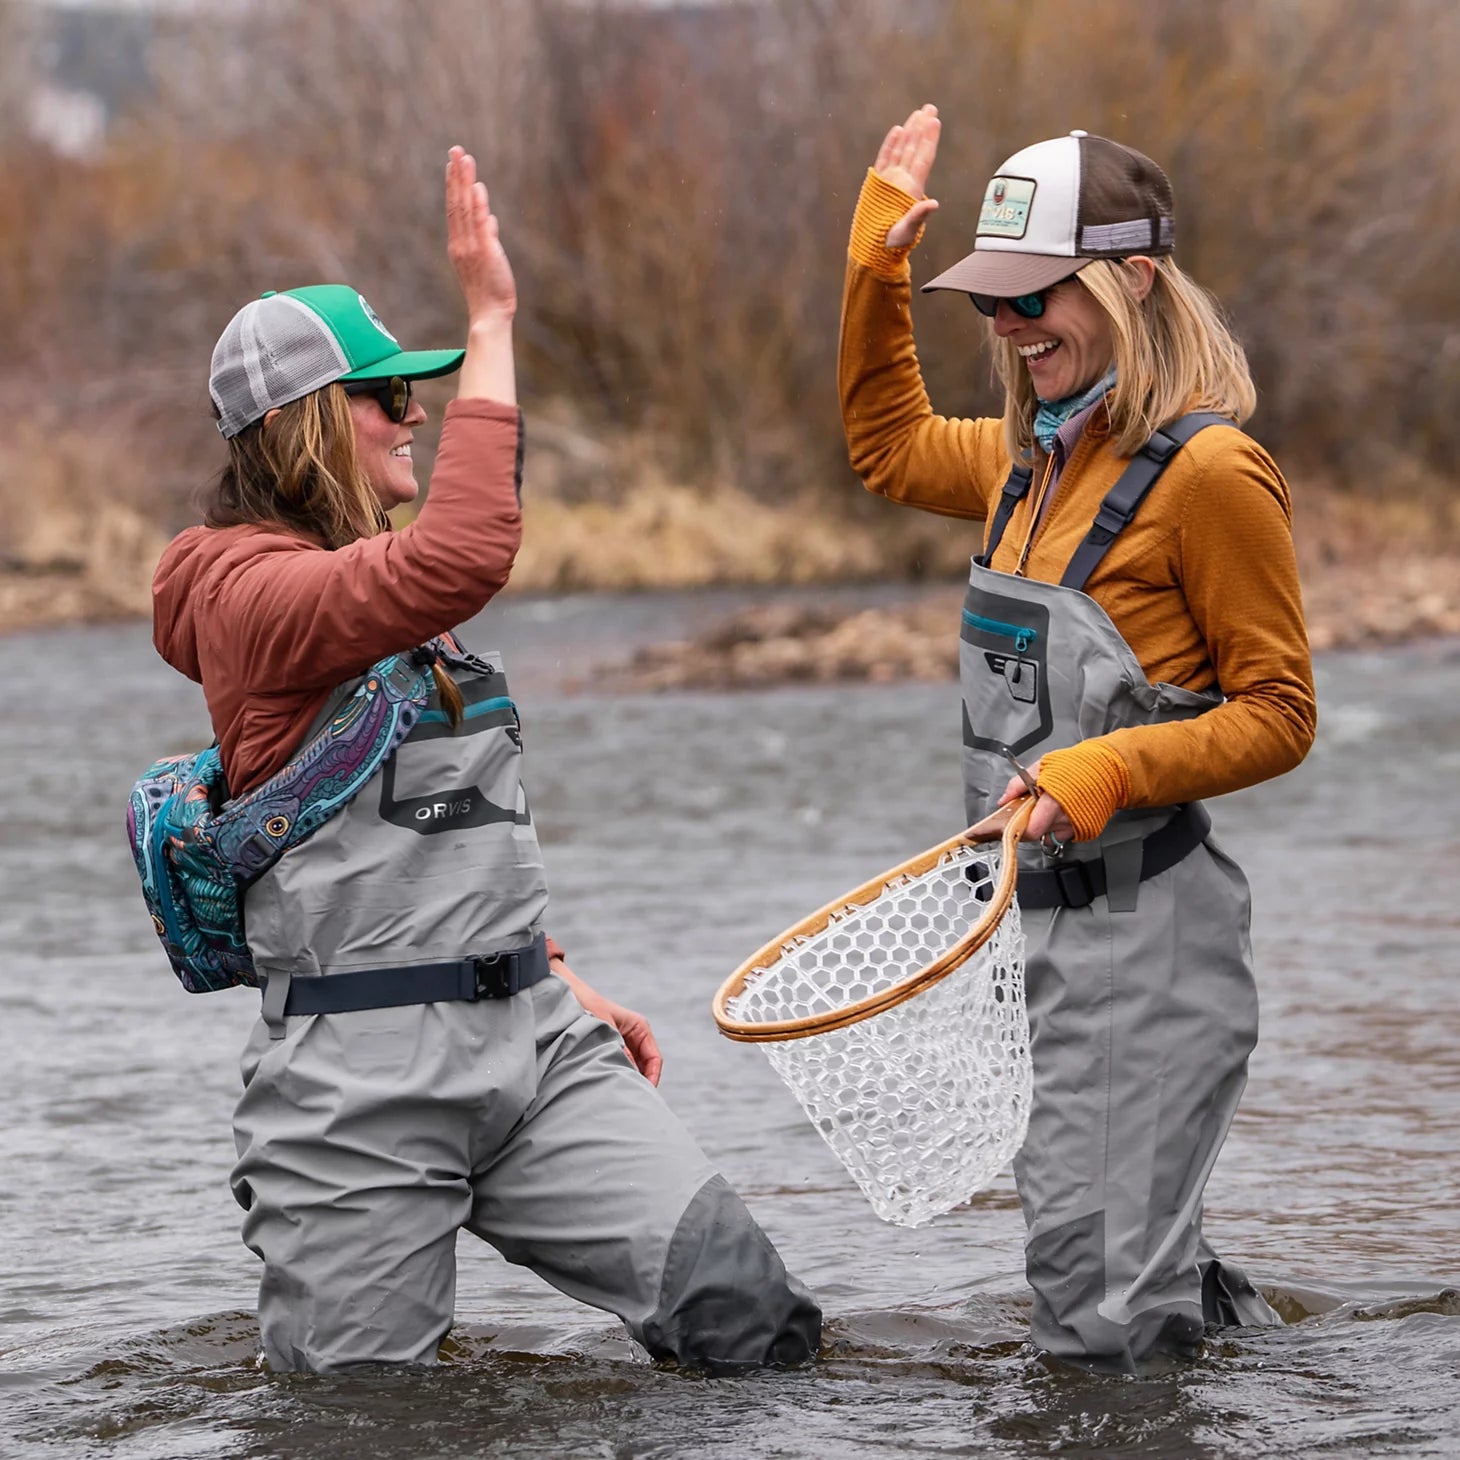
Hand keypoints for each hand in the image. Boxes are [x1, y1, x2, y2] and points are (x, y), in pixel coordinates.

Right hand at [445, 145, 515, 324]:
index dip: (453, 185)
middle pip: (457, 204)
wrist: (490, 314)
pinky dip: (479, 208)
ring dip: (465, 184)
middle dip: (456, 176)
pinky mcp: (486, 255)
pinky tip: (478, 189)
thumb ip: (487, 237)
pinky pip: (481, 227)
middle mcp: (462, 243)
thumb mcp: (486, 259)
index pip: (455, 208)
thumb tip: (490, 219)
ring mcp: (472, 248)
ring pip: (466, 210)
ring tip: (465, 160)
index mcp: (459, 244)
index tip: (453, 162)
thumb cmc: (489, 290)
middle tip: (456, 150)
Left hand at [551, 959, 663, 1085]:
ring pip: (633, 1067)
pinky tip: (609, 1084)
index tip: (644, 1092)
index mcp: (639, 1027)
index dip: (652, 1077)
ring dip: (629, 1078)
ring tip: (620, 1093)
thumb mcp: (605, 1029)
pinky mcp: (610, 1048)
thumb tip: (629, 1075)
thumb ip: (619, 1051)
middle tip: (632, 1098)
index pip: (655, 1058)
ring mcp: (623, 1042)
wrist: (567, 994)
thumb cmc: (586, 1005)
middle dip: (642, 1082)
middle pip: (646, 1066)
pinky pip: (620, 1065)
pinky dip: (618, 1074)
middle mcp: (634, 1035)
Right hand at [874, 103, 940, 248]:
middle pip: (915, 148)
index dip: (930, 140)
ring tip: (917, 113)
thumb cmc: (894, 242)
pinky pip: (885, 158)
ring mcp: (891, 179)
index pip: (924, 158)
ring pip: (902, 149)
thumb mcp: (908, 230)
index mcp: (913, 189)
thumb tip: (933, 204)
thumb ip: (919, 215)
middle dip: (922, 128)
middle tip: (930, 107)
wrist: (876, 246)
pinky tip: (898, 129)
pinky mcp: (878, 182)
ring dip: (910, 131)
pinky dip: (891, 144)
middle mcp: (904, 180)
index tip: (934, 121)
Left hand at [996, 758, 1077, 844]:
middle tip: (1031, 810)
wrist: (1108, 768)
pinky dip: (1060, 827)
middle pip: (1039, 834)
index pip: (1032, 830)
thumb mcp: (1042, 766)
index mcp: (1054, 802)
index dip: (1020, 828)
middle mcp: (1066, 818)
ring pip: (1051, 836)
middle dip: (1031, 823)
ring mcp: (1077, 827)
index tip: (1014, 821)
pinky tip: (1062, 812)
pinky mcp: (1085, 831)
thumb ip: (1019, 784)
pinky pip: (1065, 835)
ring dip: (1046, 826)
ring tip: (1049, 809)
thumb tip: (1005, 799)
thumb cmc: (1078, 765)